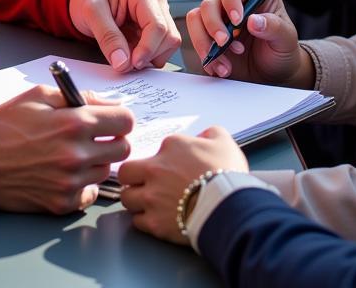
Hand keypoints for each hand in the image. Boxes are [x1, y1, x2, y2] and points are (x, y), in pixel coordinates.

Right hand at [0, 83, 132, 213]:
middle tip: (94, 137)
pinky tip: (66, 174)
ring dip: (96, 162)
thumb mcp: (40, 96)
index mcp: (75, 122)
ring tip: (73, 154)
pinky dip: (83, 186)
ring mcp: (70, 182)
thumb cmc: (4, 125)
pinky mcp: (60, 203)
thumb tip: (110, 102)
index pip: (126, 121)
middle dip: (112, 139)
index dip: (119, 118)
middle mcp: (77, 154)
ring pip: (106, 171)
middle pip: (123, 148)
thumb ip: (81, 96)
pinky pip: (90, 194)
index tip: (111, 119)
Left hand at [68, 0, 180, 71]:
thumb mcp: (90, 13)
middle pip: (169, 36)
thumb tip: (122, 63)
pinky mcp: (156, 22)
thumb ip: (107, 37)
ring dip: (150, 56)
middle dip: (149, 54)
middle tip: (125, 61)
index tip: (132, 63)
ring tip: (126, 52)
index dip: (147, 49)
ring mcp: (158, 11)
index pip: (158, 26)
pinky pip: (161, 45)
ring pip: (169, 43)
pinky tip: (130, 49)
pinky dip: (148, 54)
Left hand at [118, 127, 247, 244]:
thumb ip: (209, 133)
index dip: (162, 160)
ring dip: (136, 200)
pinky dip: (145, 220)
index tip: (170, 168)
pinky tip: (157, 218)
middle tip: (144, 183)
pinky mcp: (154, 222)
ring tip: (149, 203)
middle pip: (126, 172)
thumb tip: (202, 137)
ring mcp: (152, 197)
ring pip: (127, 198)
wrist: (229, 207)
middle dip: (132, 178)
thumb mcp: (223, 140)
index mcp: (170, 147)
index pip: (154, 150)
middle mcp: (155, 170)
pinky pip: (138, 221)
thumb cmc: (227, 173)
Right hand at [186, 0, 311, 84]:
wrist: (275, 74)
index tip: (237, 20)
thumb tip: (254, 20)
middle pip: (210, 3)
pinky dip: (207, 58)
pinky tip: (222, 69)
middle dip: (213, 25)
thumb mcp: (286, 38)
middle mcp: (232, 5)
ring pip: (196, 20)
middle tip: (224, 43)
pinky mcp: (210, 39)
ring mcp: (219, 21)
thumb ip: (274, 27)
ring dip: (206, 43)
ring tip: (225, 63)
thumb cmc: (282, 49)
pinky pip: (197, 41)